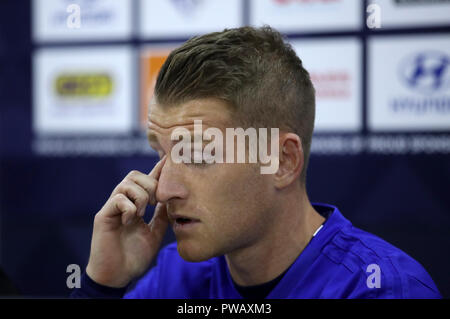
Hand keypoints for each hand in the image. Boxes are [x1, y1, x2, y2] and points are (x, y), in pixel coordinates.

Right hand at [86, 156, 167, 287]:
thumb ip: (162, 216)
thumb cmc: (134, 256)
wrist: (117, 276)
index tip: (169, 158)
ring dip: (141, 197)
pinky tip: (130, 222)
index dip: (158, 169)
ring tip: (142, 214)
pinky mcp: (103, 216)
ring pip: (127, 183)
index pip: (147, 181)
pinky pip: (118, 199)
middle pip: (135, 175)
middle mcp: (123, 203)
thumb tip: (173, 199)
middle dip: (151, 185)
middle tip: (155, 204)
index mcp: (136, 206)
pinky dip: (130, 208)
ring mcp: (112, 208)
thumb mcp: (155, 233)